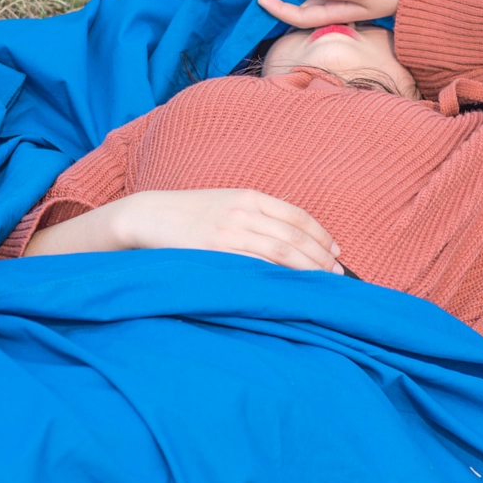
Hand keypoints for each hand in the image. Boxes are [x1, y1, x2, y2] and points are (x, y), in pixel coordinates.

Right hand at [25, 188, 341, 272]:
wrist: (146, 216)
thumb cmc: (185, 215)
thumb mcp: (221, 204)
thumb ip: (250, 215)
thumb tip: (281, 237)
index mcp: (248, 196)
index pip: (296, 215)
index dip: (320, 235)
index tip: (334, 251)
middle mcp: (244, 210)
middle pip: (295, 235)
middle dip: (320, 256)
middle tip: (336, 275)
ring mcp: (230, 229)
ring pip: (282, 250)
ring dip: (307, 268)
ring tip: (322, 283)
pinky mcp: (216, 248)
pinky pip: (257, 263)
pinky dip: (279, 275)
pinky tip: (291, 286)